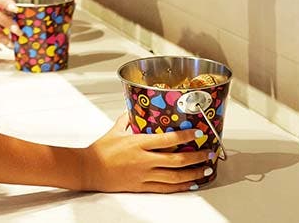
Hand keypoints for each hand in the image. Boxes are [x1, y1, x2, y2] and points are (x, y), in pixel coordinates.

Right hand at [75, 115, 212, 192]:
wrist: (89, 170)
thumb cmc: (100, 150)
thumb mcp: (115, 130)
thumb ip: (127, 120)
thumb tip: (134, 111)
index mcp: (138, 143)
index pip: (168, 139)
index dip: (185, 135)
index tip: (197, 133)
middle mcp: (144, 160)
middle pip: (177, 160)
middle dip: (196, 157)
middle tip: (208, 153)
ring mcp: (144, 175)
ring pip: (175, 176)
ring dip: (193, 173)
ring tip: (205, 169)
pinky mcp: (142, 186)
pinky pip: (165, 188)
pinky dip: (180, 186)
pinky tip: (190, 184)